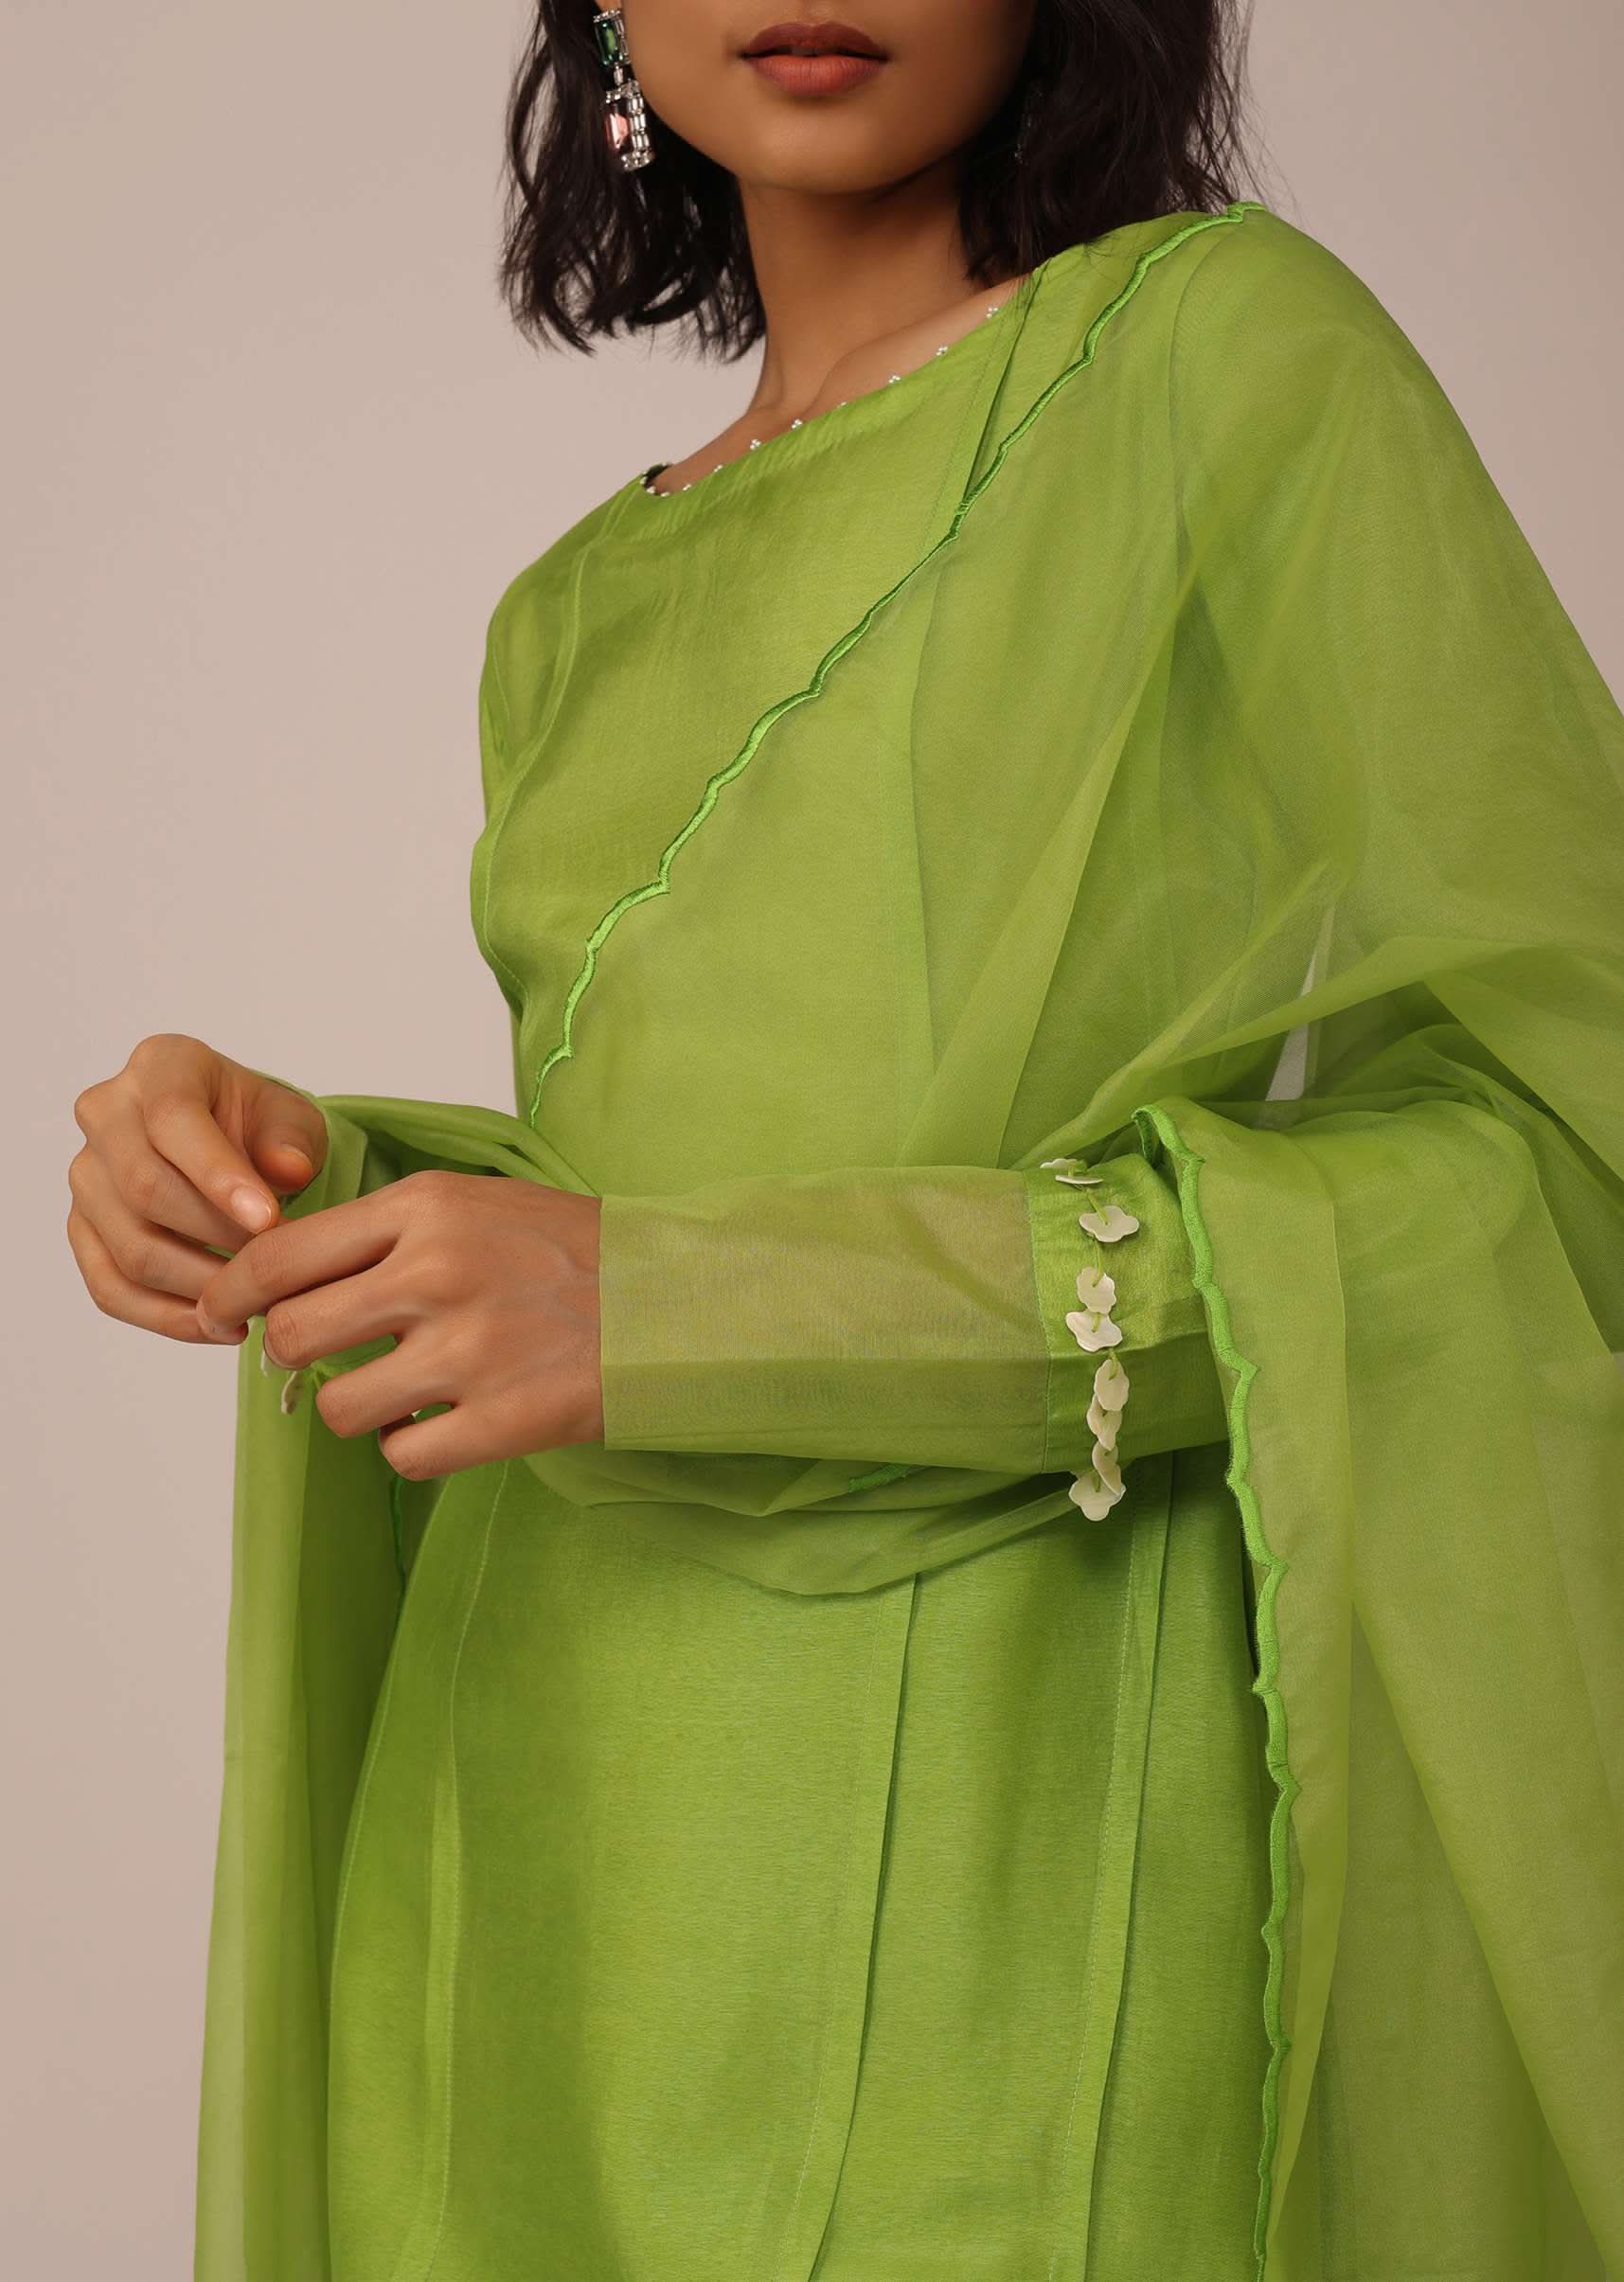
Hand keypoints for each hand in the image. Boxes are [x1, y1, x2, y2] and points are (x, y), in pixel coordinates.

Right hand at [67, 1033, 326, 1343]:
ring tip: (254, 1302)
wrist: (233, 1143)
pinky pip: (109, 1287)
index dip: (219, 1176)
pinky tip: (218, 1327)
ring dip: (197, 1285)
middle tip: (273, 1266)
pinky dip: (166, 1317)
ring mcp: (87, 1175)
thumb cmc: (259, 1125)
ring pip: (129, 1246)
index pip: (173, 1120)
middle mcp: (106, 1114)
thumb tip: (288, 1171)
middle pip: (143, 1188)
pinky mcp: (83, 1229)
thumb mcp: (291, 1117)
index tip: (269, 1221)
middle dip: (216, 1236)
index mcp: (160, 1066)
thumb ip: (292, 1138)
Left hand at [193, 1169, 604, 1478]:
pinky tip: (450, 1421)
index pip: (281, 1254)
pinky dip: (413, 1448)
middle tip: (330, 1357)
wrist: (680, 1301)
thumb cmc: (573, 1251)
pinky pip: (403, 1456)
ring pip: (340, 1408)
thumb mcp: (478, 1202)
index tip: (220, 1315)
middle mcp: (437, 1274)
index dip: (232, 1292)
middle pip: (294, 1335)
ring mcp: (470, 1351)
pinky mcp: (503, 1420)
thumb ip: (388, 1230)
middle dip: (297, 1356)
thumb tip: (286, 1274)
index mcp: (426, 1208)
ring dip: (360, 1408)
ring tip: (407, 1391)